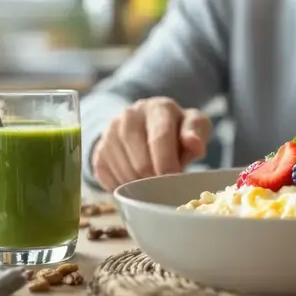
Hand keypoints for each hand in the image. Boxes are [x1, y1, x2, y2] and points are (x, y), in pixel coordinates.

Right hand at [92, 97, 210, 190]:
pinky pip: (107, 176)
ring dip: (138, 185)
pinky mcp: (99, 149)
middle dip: (154, 178)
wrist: (147, 127)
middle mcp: (131, 115)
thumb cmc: (177, 131)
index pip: (160, 137)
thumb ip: (196, 134)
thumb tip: (194, 145)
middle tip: (163, 188)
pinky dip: (121, 187)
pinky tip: (133, 184)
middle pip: (140, 158)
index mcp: (158, 107)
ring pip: (123, 170)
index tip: (173, 179)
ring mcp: (110, 131)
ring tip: (151, 185)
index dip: (167, 162)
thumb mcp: (195, 126)